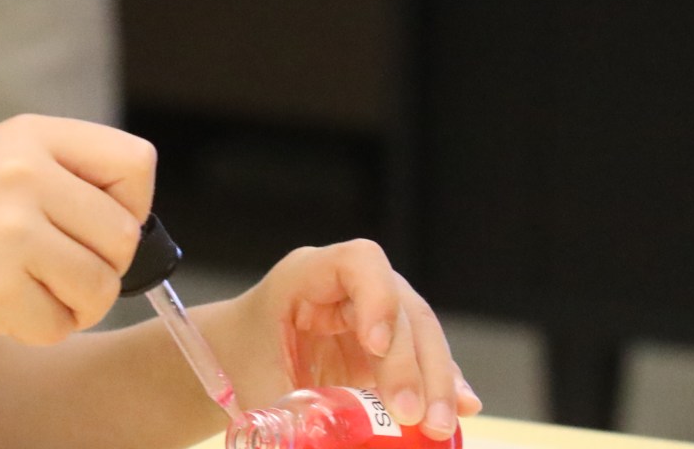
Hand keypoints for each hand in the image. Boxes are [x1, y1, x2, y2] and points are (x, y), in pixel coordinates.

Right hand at [0, 115, 156, 350]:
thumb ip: (61, 182)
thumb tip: (137, 230)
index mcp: (28, 136)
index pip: (136, 163)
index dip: (132, 206)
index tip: (96, 228)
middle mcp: (23, 173)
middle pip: (124, 235)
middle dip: (103, 269)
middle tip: (57, 275)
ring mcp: (8, 230)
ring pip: (100, 285)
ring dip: (75, 306)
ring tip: (32, 295)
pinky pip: (59, 325)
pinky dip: (39, 331)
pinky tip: (1, 312)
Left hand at [213, 240, 483, 438]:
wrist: (234, 356)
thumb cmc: (239, 360)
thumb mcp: (256, 386)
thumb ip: (289, 417)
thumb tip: (314, 447)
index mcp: (307, 276)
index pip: (359, 263)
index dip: (377, 297)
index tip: (375, 346)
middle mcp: (350, 287)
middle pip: (402, 307)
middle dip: (414, 362)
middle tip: (416, 414)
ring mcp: (376, 312)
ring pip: (421, 334)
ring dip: (436, 380)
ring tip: (437, 426)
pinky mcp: (390, 343)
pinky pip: (424, 358)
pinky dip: (441, 384)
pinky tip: (459, 411)